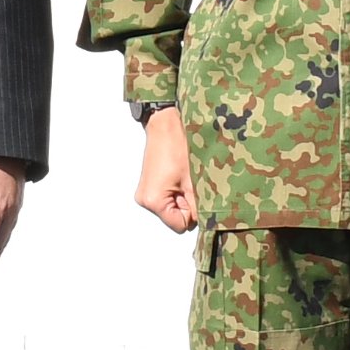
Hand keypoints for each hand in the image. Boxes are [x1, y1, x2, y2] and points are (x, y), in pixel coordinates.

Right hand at [133, 108, 195, 233]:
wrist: (165, 124)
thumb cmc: (178, 146)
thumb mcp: (194, 181)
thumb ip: (199, 206)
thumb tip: (205, 220)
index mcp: (153, 201)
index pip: (180, 225)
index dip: (193, 212)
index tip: (195, 193)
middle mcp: (144, 201)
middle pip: (175, 217)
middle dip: (188, 204)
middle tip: (190, 183)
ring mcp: (144, 193)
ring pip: (173, 208)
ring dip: (183, 196)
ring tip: (184, 177)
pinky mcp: (148, 186)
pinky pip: (167, 198)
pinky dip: (176, 191)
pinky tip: (178, 175)